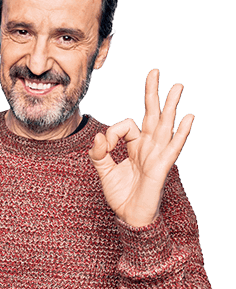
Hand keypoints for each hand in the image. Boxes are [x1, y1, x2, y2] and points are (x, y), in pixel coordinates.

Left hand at [88, 69, 194, 227]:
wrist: (130, 217)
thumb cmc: (122, 196)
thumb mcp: (104, 171)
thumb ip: (99, 153)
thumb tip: (98, 135)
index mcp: (136, 147)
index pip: (127, 126)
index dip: (112, 132)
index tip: (104, 146)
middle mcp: (149, 147)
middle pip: (153, 115)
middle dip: (153, 93)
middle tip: (155, 71)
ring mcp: (157, 156)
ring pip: (165, 125)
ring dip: (171, 106)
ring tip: (177, 87)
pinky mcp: (161, 167)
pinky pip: (173, 147)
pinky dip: (181, 133)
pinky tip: (189, 118)